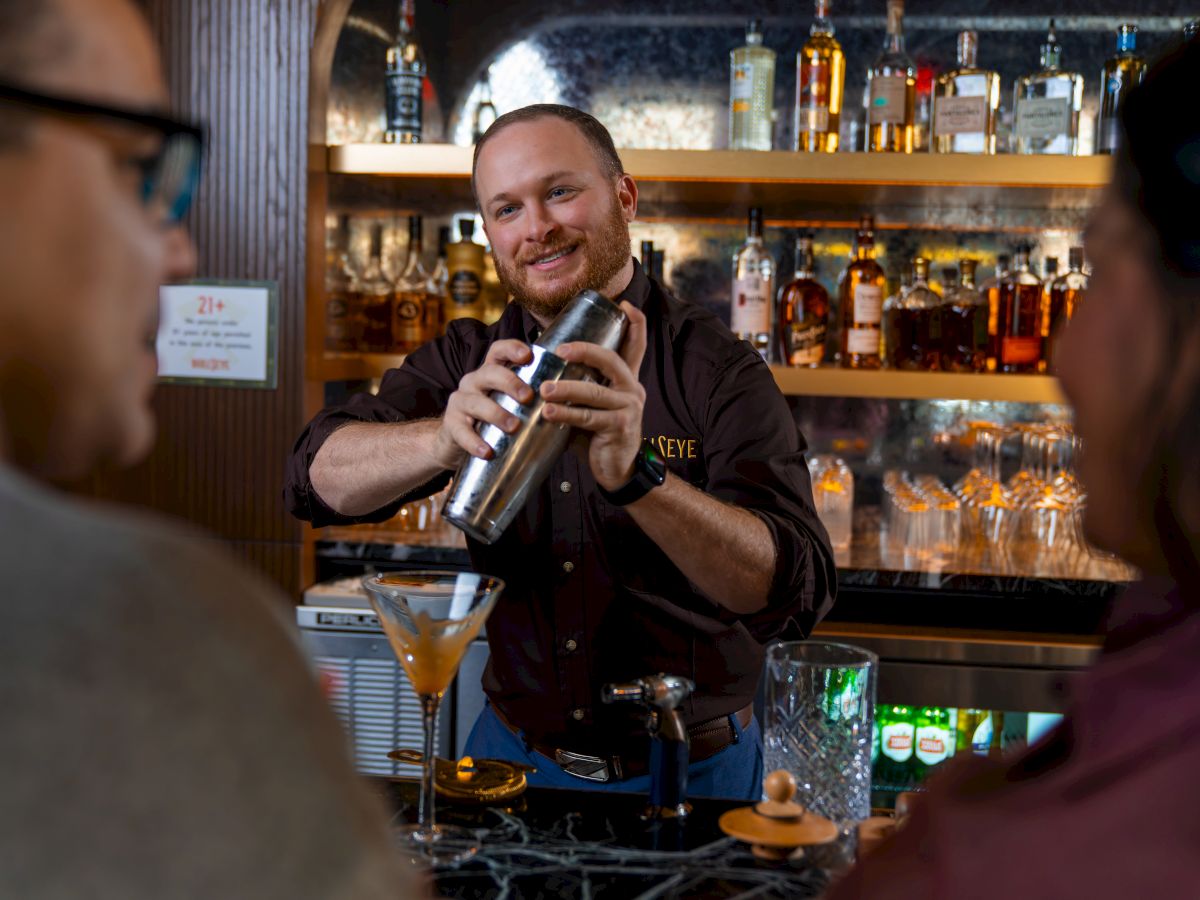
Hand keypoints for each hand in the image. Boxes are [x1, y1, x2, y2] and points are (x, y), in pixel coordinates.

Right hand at [432, 339, 534, 468]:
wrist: (456, 442)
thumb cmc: (492, 421)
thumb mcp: (509, 404)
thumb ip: (531, 400)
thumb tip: (570, 401)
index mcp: (490, 373)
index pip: (498, 351)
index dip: (512, 349)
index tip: (528, 355)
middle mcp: (473, 381)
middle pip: (489, 373)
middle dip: (510, 382)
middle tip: (528, 397)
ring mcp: (460, 402)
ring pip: (476, 402)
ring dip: (496, 414)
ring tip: (513, 427)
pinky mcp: (451, 424)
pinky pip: (462, 431)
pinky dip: (475, 442)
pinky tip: (488, 451)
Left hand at [540, 301, 647, 490]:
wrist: (616, 470)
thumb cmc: (597, 435)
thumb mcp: (591, 406)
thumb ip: (579, 387)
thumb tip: (542, 369)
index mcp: (626, 380)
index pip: (635, 346)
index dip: (635, 324)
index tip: (626, 304)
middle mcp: (632, 389)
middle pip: (611, 360)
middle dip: (585, 351)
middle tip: (559, 350)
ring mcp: (629, 407)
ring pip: (595, 391)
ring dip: (566, 389)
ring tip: (544, 389)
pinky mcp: (620, 427)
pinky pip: (589, 417)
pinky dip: (566, 414)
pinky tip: (548, 413)